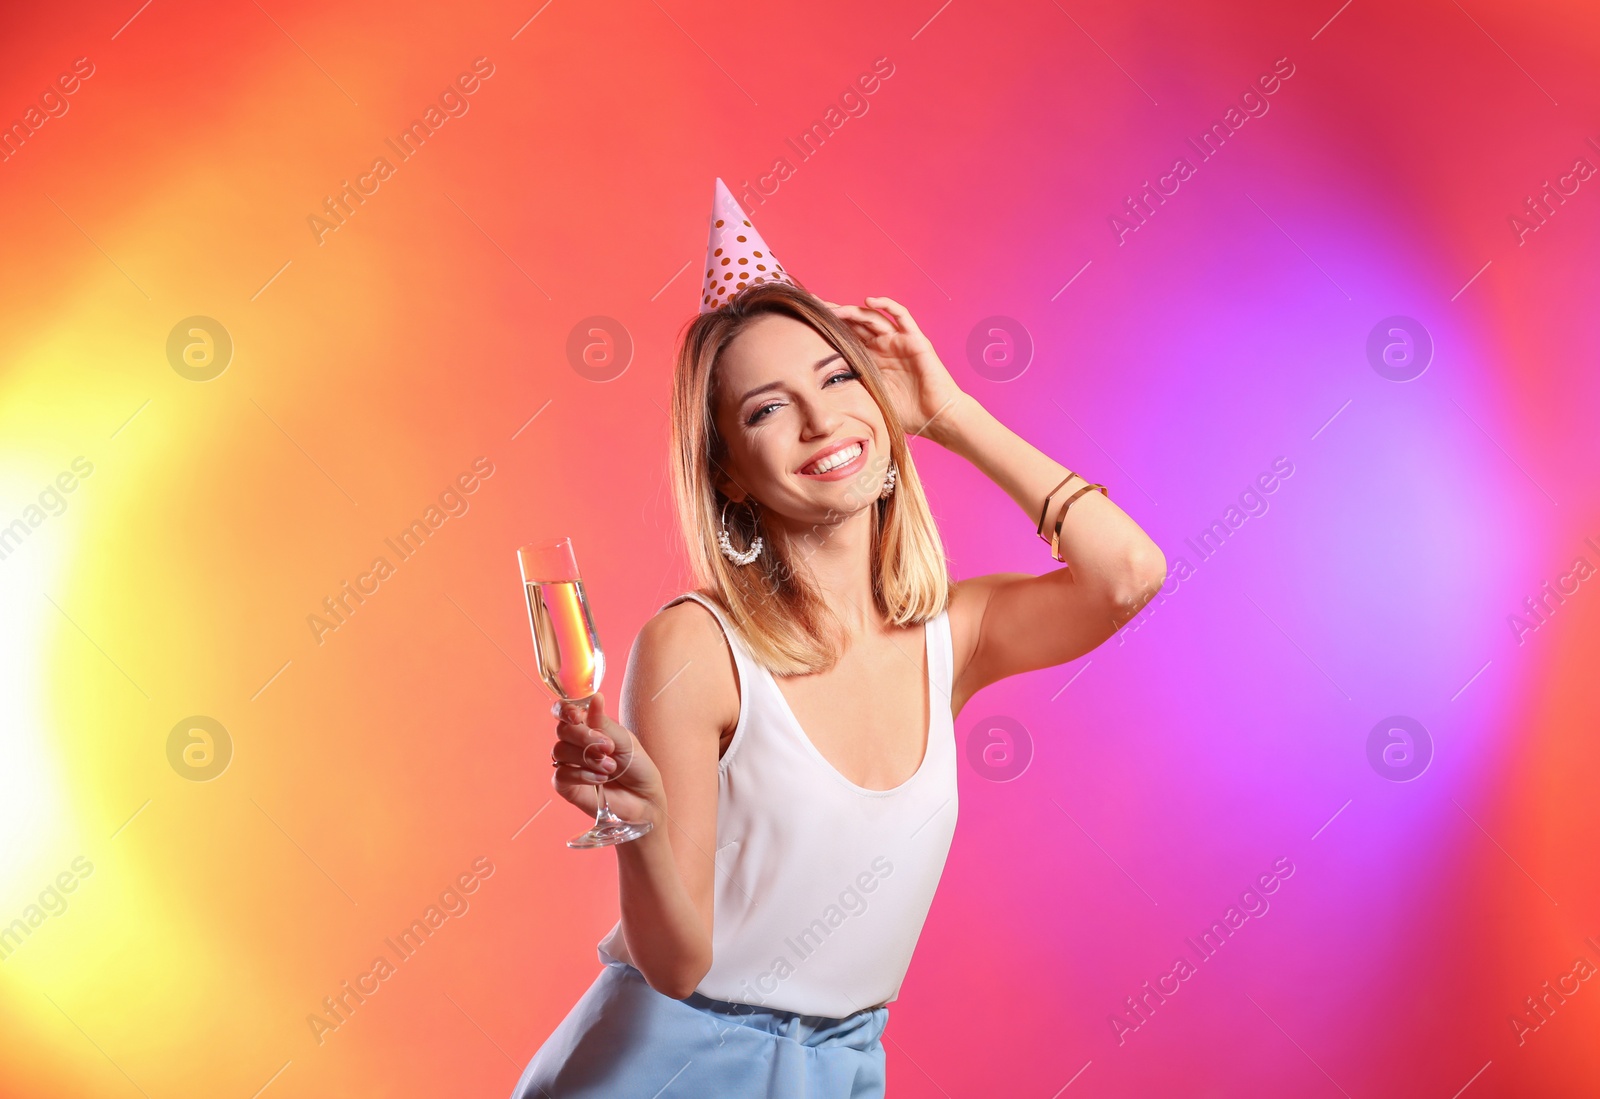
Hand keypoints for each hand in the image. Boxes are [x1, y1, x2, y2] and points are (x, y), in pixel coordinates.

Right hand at [549, 692, 663, 825]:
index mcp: (588, 727)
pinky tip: (600, 779)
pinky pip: (561, 774)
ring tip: (610, 767)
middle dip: (584, 737)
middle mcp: (575, 744)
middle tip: (608, 748)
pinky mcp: (566, 786)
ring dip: (587, 758)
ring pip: (560, 751)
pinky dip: (582, 775)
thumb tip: (595, 697)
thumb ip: (604, 723)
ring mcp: (569, 764)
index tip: (578, 716)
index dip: (565, 710)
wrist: (644, 799)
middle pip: (562, 729)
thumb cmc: (637, 767)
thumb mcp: (625, 741)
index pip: (564, 711)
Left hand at [824, 295, 966, 439]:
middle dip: (834, 313)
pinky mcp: (914, 339)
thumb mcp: (869, 400)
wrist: (936, 417)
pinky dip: (886, 306)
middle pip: (855, 323)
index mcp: (870, 360)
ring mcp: (898, 341)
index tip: (805, 320)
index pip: (846, 337)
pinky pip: (901, 316)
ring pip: (872, 317)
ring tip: (833, 308)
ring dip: (852, 311)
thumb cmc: (907, 413)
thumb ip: (850, 391)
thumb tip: (818, 396)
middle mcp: (883, 346)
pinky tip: (869, 302)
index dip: (828, 327)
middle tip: (813, 304)